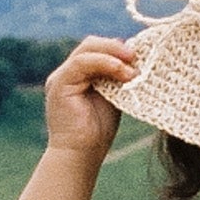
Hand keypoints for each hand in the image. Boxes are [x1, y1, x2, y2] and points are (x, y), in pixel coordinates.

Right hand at [42, 37, 137, 159]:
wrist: (81, 154)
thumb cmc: (97, 131)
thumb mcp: (112, 96)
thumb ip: (116, 77)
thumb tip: (133, 56)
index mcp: (78, 75)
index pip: (97, 49)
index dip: (118, 48)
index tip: (140, 56)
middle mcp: (67, 73)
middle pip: (91, 44)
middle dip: (117, 47)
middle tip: (138, 56)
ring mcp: (60, 77)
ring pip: (87, 49)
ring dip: (114, 53)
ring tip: (133, 65)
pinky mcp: (59, 83)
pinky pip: (82, 63)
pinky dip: (105, 62)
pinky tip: (122, 71)